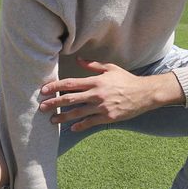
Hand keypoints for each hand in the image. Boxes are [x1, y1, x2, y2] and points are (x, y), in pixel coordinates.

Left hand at [38, 59, 182, 132]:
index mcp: (95, 81)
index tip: (44, 90)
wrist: (144, 94)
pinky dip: (80, 126)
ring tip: (53, 120)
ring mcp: (102, 107)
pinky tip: (72, 128)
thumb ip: (92, 65)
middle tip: (42, 107)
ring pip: (77, 113)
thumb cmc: (127, 80)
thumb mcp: (110, 69)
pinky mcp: (108, 117)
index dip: (56, 87)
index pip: (70, 84)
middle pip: (70, 99)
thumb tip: (78, 59)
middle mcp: (96, 94)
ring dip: (63, 117)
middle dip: (54, 103)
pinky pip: (90, 123)